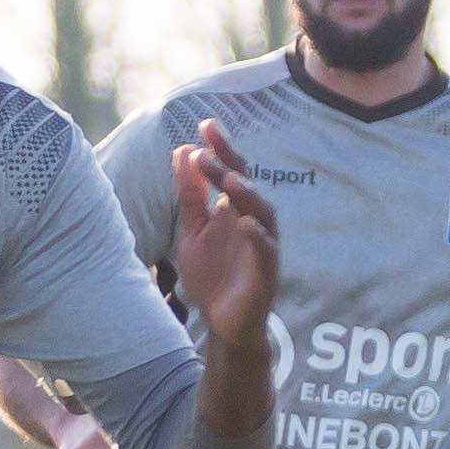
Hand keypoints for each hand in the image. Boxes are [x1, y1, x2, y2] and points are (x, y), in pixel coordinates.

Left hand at [170, 117, 279, 341]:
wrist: (224, 324)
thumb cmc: (213, 276)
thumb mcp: (193, 231)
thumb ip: (190, 195)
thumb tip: (182, 151)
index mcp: (234, 210)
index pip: (231, 171)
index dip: (220, 148)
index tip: (205, 124)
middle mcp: (252, 222)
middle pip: (246, 186)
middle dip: (229, 165)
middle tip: (207, 149)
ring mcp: (262, 246)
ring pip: (262, 214)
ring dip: (246, 195)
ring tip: (229, 179)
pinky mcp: (267, 273)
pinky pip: (267, 251)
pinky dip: (257, 236)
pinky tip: (244, 223)